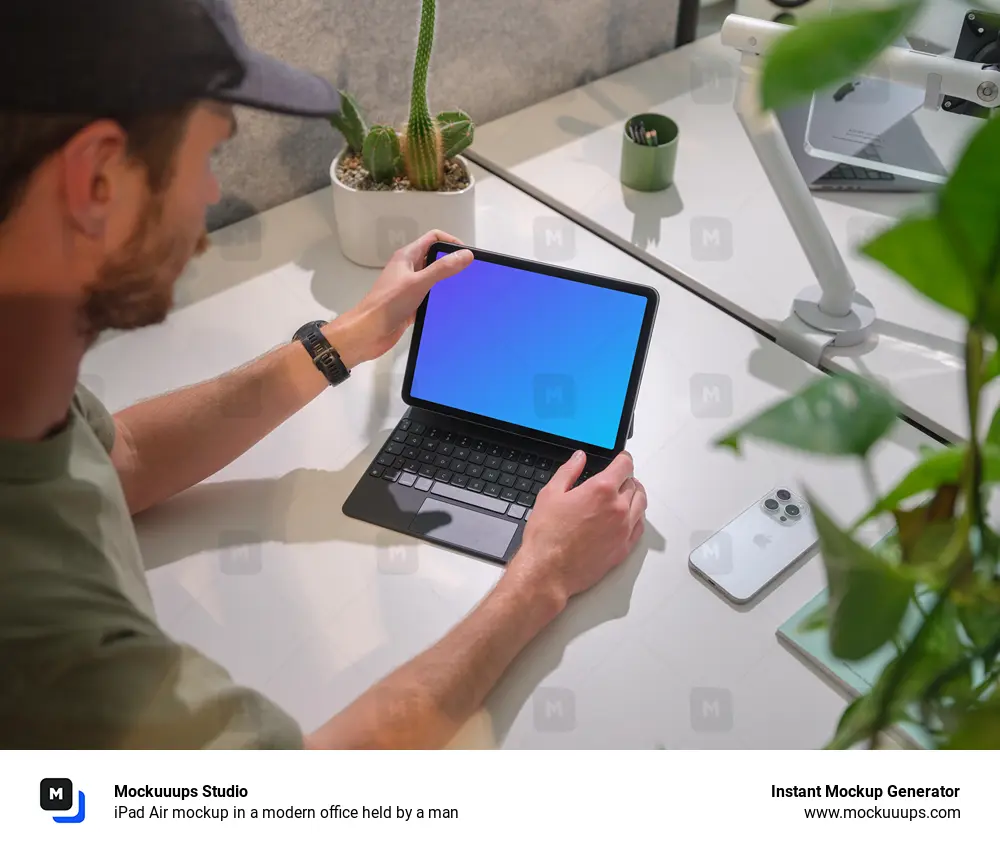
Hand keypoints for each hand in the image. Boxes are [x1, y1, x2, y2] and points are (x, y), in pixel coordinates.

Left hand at [325, 230, 473, 366]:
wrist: (369, 332)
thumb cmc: (387, 304)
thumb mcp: (418, 282)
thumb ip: (442, 268)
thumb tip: (465, 255)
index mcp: (407, 257)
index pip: (433, 238)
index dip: (451, 242)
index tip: (466, 254)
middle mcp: (409, 269)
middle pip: (435, 258)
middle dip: (452, 262)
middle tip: (469, 273)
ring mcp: (409, 287)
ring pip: (434, 278)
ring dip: (447, 282)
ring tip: (464, 289)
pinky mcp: (411, 304)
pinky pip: (430, 296)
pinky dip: (441, 299)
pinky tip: (451, 306)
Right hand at [508, 450, 646, 607]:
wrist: (549, 570)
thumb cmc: (547, 534)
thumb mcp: (551, 494)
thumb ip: (569, 471)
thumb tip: (579, 457)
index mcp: (601, 490)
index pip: (625, 465)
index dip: (623, 459)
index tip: (621, 459)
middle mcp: (618, 508)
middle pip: (633, 484)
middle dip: (625, 479)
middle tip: (616, 480)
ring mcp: (624, 529)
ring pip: (640, 504)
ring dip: (634, 496)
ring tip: (625, 495)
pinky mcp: (624, 548)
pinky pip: (639, 527)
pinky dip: (636, 518)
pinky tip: (627, 517)